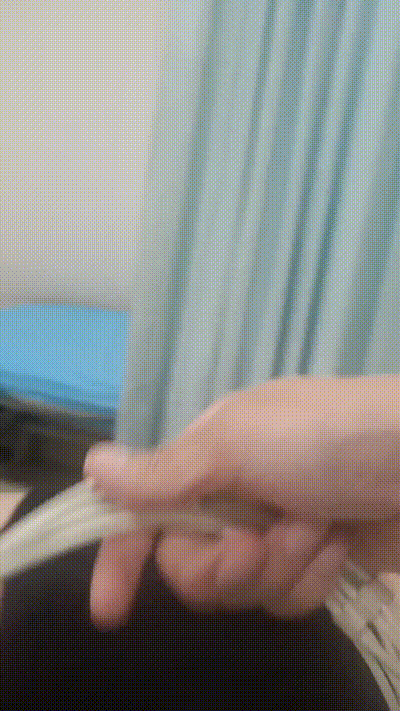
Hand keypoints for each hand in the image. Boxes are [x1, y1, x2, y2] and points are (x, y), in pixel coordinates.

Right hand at [84, 375, 398, 627]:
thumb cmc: (326, 440)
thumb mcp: (239, 445)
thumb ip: (165, 472)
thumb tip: (92, 467)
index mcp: (206, 461)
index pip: (145, 514)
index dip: (121, 558)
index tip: (111, 610)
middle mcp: (233, 498)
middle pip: (190, 566)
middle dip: (223, 564)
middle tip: (258, 541)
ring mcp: (274, 532)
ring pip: (241, 589)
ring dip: (280, 565)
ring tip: (316, 529)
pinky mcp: (312, 562)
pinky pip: (287, 599)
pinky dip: (312, 577)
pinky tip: (338, 546)